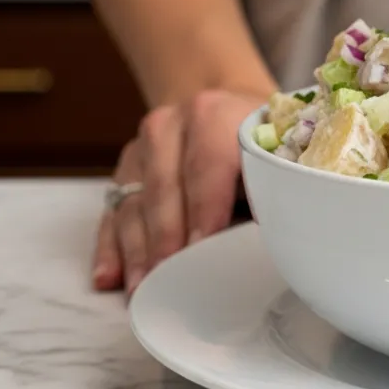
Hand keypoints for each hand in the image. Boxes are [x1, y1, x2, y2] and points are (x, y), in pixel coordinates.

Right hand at [93, 88, 268, 293]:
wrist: (225, 100)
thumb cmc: (258, 139)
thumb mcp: (274, 150)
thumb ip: (272, 187)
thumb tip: (279, 236)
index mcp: (213, 114)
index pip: (206, 166)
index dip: (203, 209)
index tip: (199, 250)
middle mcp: (171, 126)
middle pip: (164, 188)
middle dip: (166, 238)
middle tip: (167, 279)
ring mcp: (143, 147)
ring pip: (134, 203)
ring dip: (136, 250)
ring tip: (140, 288)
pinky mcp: (127, 167)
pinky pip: (114, 210)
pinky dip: (111, 246)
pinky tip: (109, 277)